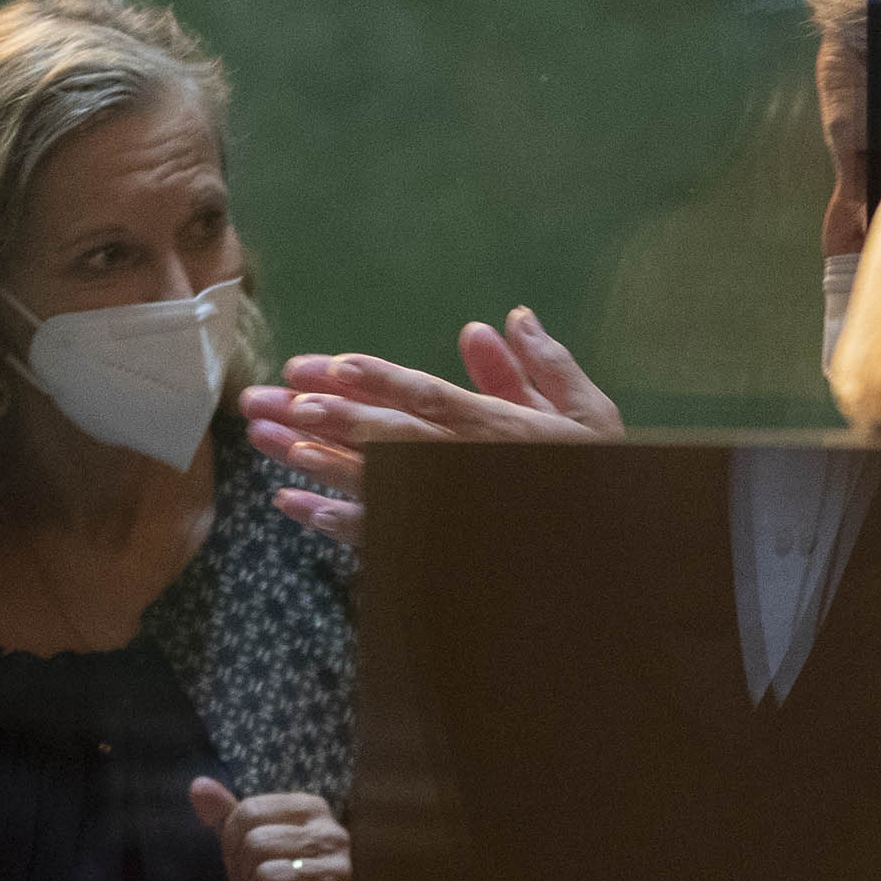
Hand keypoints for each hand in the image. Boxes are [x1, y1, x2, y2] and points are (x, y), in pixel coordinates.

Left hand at [189, 778, 355, 880]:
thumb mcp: (249, 846)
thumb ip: (226, 814)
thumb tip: (197, 785)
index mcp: (310, 809)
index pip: (248, 811)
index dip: (232, 842)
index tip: (243, 860)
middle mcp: (332, 834)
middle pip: (256, 842)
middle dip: (245, 873)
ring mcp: (340, 870)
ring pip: (267, 875)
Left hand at [238, 305, 620, 545]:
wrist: (618, 560)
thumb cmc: (601, 480)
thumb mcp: (588, 417)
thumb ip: (542, 369)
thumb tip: (506, 319)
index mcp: (499, 429)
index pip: (426, 397)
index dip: (375, 379)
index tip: (326, 366)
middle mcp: (466, 467)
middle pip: (383, 435)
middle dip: (321, 415)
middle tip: (266, 398)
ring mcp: (449, 512)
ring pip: (370, 482)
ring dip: (312, 460)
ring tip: (261, 440)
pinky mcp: (438, 551)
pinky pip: (378, 536)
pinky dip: (332, 522)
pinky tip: (291, 505)